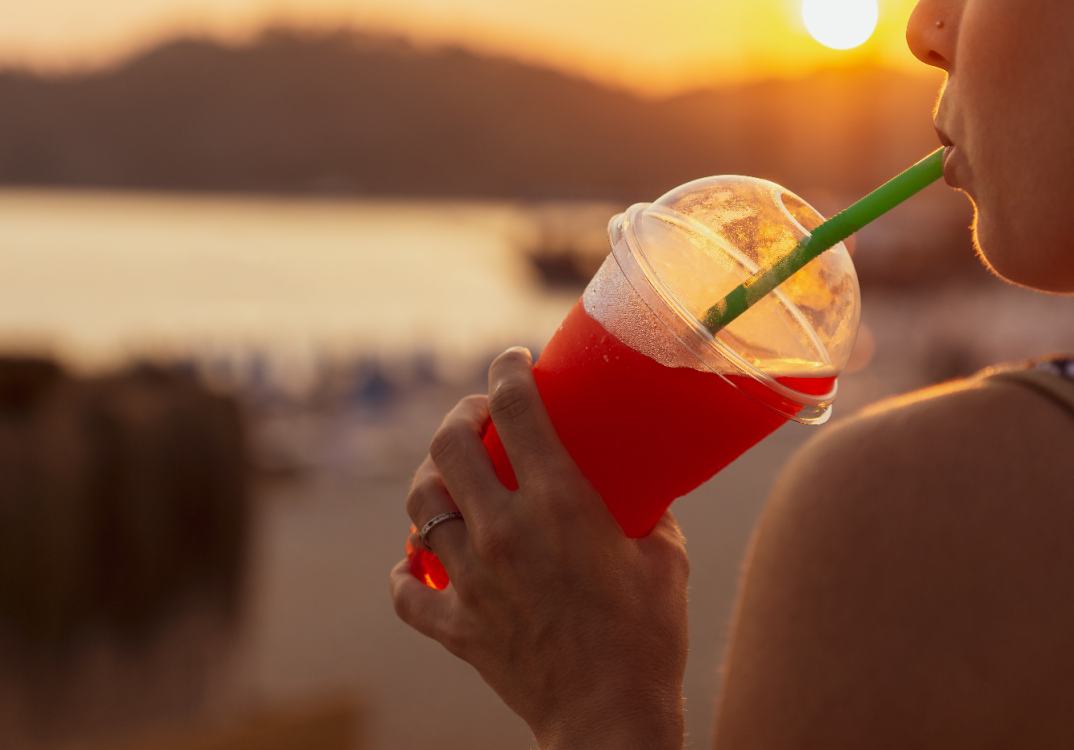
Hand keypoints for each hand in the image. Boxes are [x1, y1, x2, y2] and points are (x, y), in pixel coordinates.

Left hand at [390, 347, 689, 749]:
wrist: (611, 721)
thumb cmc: (649, 639)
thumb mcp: (666, 559)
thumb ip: (649, 513)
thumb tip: (641, 490)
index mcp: (558, 503)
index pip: (515, 407)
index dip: (508, 370)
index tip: (512, 360)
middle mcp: (504, 530)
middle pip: (449, 443)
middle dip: (461, 415)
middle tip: (480, 417)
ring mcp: (472, 578)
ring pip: (421, 504)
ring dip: (432, 479)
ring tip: (451, 477)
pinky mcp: (457, 625)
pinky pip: (407, 588)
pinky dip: (408, 569)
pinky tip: (419, 560)